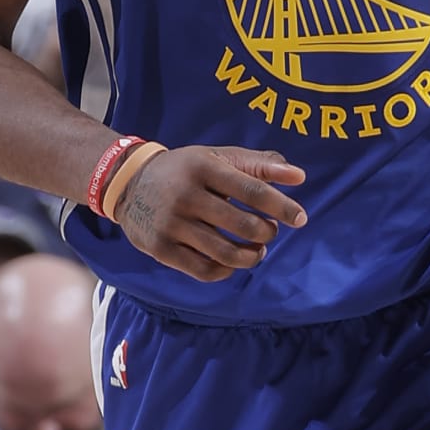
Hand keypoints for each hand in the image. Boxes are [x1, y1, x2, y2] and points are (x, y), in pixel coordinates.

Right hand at [115, 145, 307, 282]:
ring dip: (251, 256)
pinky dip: (227, 270)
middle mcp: (186, 195)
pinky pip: (204, 271)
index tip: (301, 219)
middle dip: (266, 233)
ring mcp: (171, 224)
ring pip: (226, 254)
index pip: (252, 191)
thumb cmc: (186, 170)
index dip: (281, 207)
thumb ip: (259, 165)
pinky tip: (232, 262)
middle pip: (243, 226)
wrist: (129, 183)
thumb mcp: (217, 158)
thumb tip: (299, 176)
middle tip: (269, 231)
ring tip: (256, 250)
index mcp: (203, 167)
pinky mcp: (161, 249)